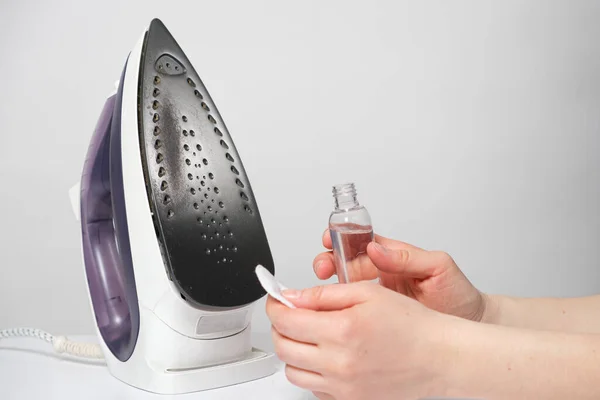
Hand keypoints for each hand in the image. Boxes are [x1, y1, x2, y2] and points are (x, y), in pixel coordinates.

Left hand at [266, 282, 455, 399]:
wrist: (439, 357)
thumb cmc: (412, 325)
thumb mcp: (367, 294)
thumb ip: (324, 295)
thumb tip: (292, 296)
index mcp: (342, 330)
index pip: (286, 319)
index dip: (275, 304)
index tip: (276, 298)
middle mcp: (338, 363)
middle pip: (283, 346)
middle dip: (280, 326)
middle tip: (290, 314)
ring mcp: (342, 387)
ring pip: (293, 371)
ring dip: (293, 350)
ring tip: (310, 335)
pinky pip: (313, 388)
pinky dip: (311, 371)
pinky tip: (327, 356)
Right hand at [313, 230, 486, 321]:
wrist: (470, 325)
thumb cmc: (458, 294)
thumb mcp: (439, 267)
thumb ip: (408, 257)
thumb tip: (376, 248)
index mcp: (393, 256)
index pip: (360, 241)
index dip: (341, 238)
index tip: (329, 240)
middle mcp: (381, 273)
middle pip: (344, 262)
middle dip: (327, 260)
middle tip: (323, 269)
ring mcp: (377, 296)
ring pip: (343, 286)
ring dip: (329, 286)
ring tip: (324, 290)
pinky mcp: (376, 317)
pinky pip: (352, 310)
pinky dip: (337, 308)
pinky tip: (331, 311)